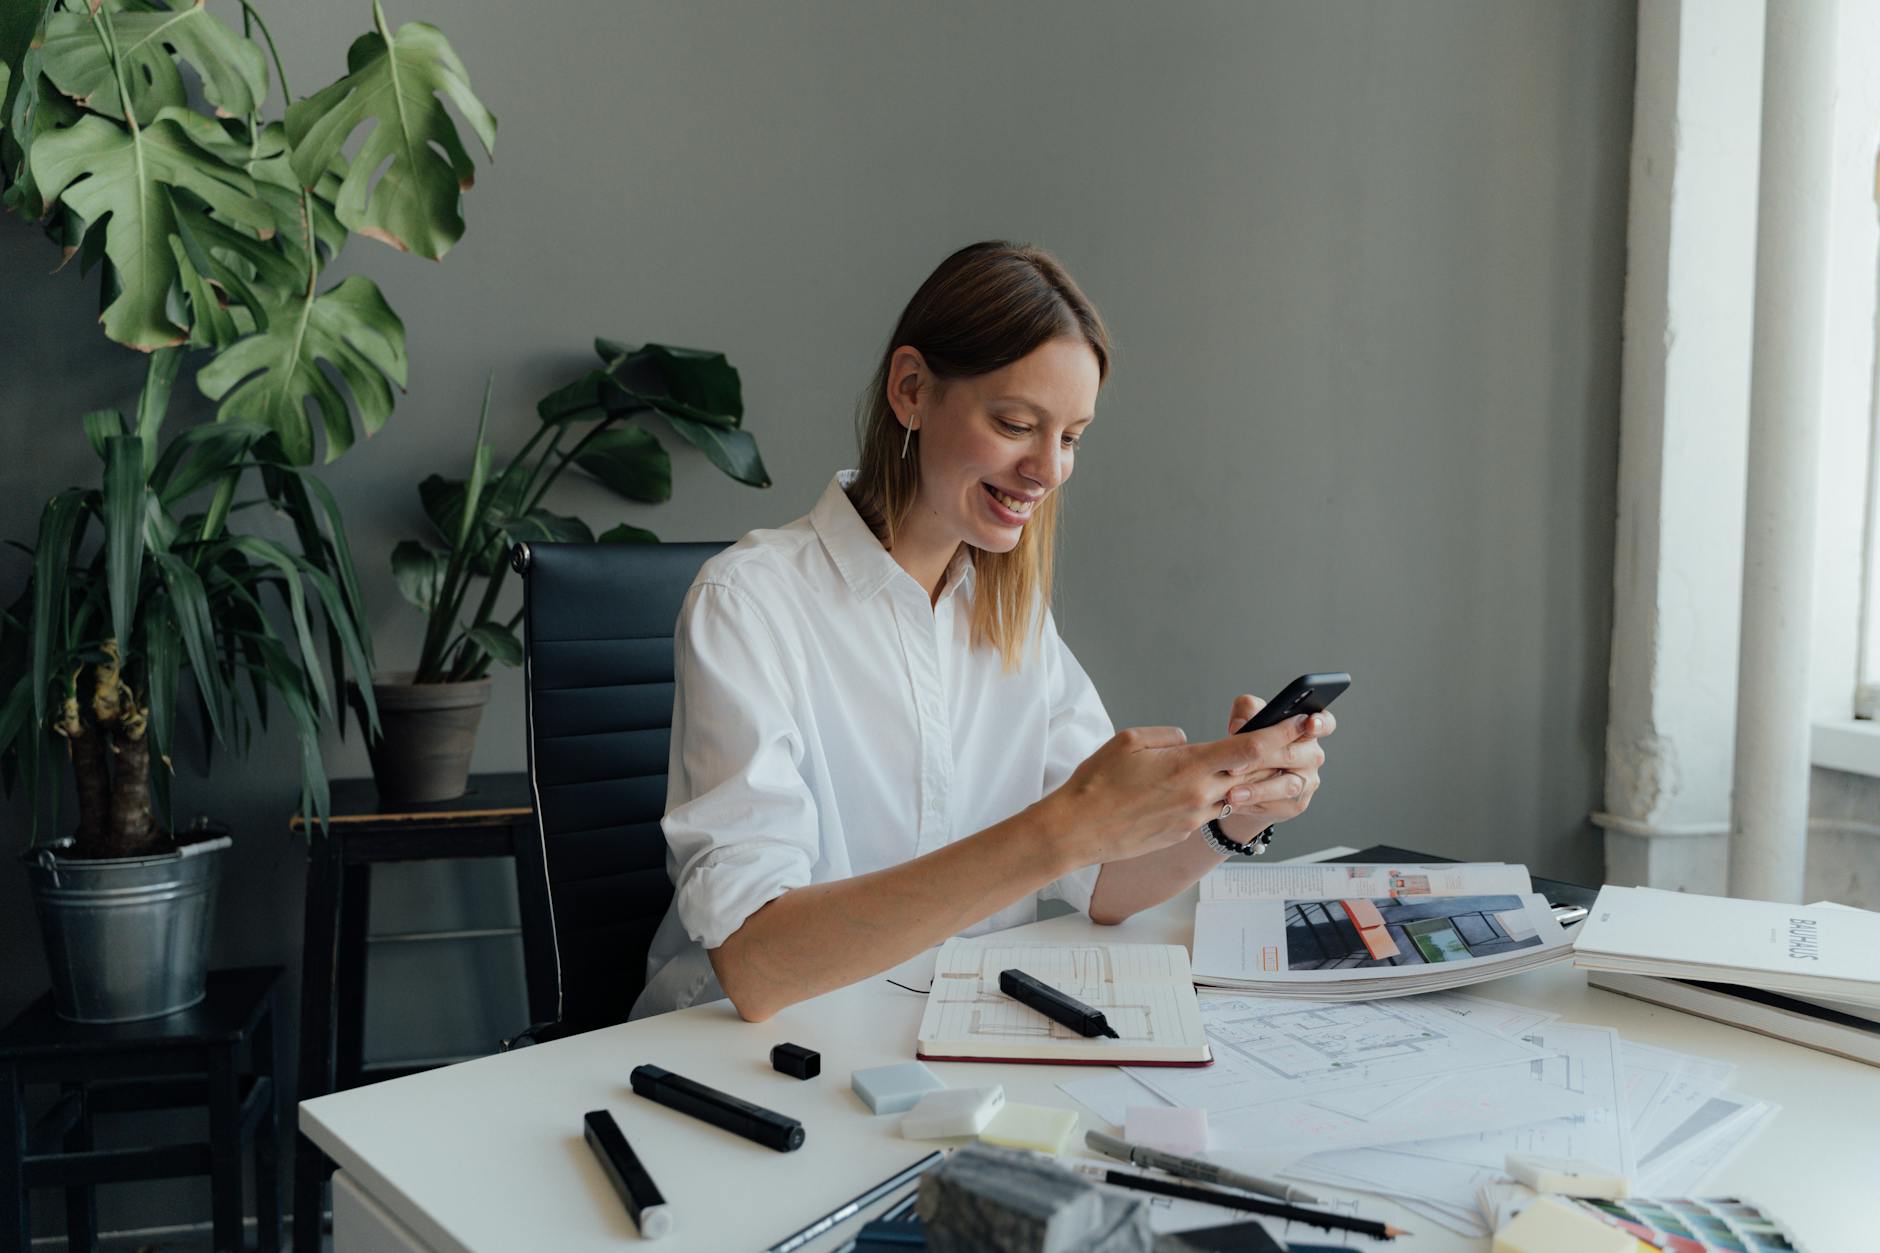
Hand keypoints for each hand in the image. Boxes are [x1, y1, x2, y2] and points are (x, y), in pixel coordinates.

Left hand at [1215, 694, 1333, 843]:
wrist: (1243, 781)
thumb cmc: (1249, 743)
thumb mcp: (1245, 720)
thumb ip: (1246, 711)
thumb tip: (1241, 724)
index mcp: (1305, 729)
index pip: (1324, 723)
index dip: (1320, 723)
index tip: (1309, 723)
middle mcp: (1312, 755)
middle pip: (1292, 754)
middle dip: (1261, 759)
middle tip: (1234, 766)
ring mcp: (1307, 781)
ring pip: (1286, 785)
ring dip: (1257, 789)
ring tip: (1232, 793)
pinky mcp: (1297, 804)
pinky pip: (1277, 805)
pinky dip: (1255, 803)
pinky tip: (1237, 802)